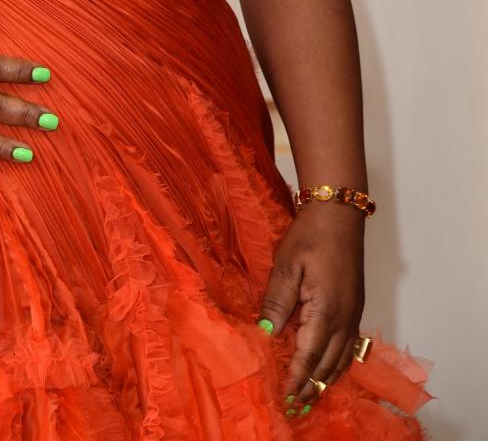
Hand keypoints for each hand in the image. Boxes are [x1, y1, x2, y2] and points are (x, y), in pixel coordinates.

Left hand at [258, 203, 365, 413]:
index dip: (297, 379)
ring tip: (309, 397)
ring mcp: (354, 315)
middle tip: (295, 407)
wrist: (339, 214)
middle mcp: (345, 319)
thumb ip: (277, 300)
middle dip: (311, 387)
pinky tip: (327, 369)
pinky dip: (337, 364)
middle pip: (328, 364)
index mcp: (326, 311)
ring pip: (342, 359)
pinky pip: (349, 347)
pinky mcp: (356, 308)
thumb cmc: (310, 235)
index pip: (308, 355)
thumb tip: (266, 333)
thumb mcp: (286, 265)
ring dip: (325, 379)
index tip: (286, 400)